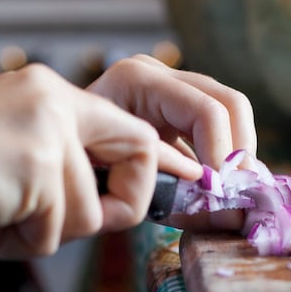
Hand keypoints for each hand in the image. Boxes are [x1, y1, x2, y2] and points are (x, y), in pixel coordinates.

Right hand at [0, 64, 201, 258]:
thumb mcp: (8, 157)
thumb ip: (59, 168)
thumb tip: (117, 208)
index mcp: (46, 93)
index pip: (130, 131)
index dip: (148, 175)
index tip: (150, 203)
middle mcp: (53, 99)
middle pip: (138, 158)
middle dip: (116, 208)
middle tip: (52, 225)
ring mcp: (46, 129)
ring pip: (88, 214)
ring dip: (40, 234)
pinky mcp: (36, 166)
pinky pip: (54, 232)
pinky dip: (17, 244)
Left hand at [87, 54, 256, 229]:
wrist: (51, 157)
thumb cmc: (77, 170)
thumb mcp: (121, 182)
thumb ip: (175, 198)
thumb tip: (231, 219)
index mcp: (136, 82)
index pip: (205, 112)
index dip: (223, 155)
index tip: (224, 194)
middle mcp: (156, 73)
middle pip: (230, 103)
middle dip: (239, 153)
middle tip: (239, 195)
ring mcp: (168, 82)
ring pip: (232, 111)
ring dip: (238, 155)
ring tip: (233, 193)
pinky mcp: (176, 102)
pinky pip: (219, 123)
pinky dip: (225, 155)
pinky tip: (220, 185)